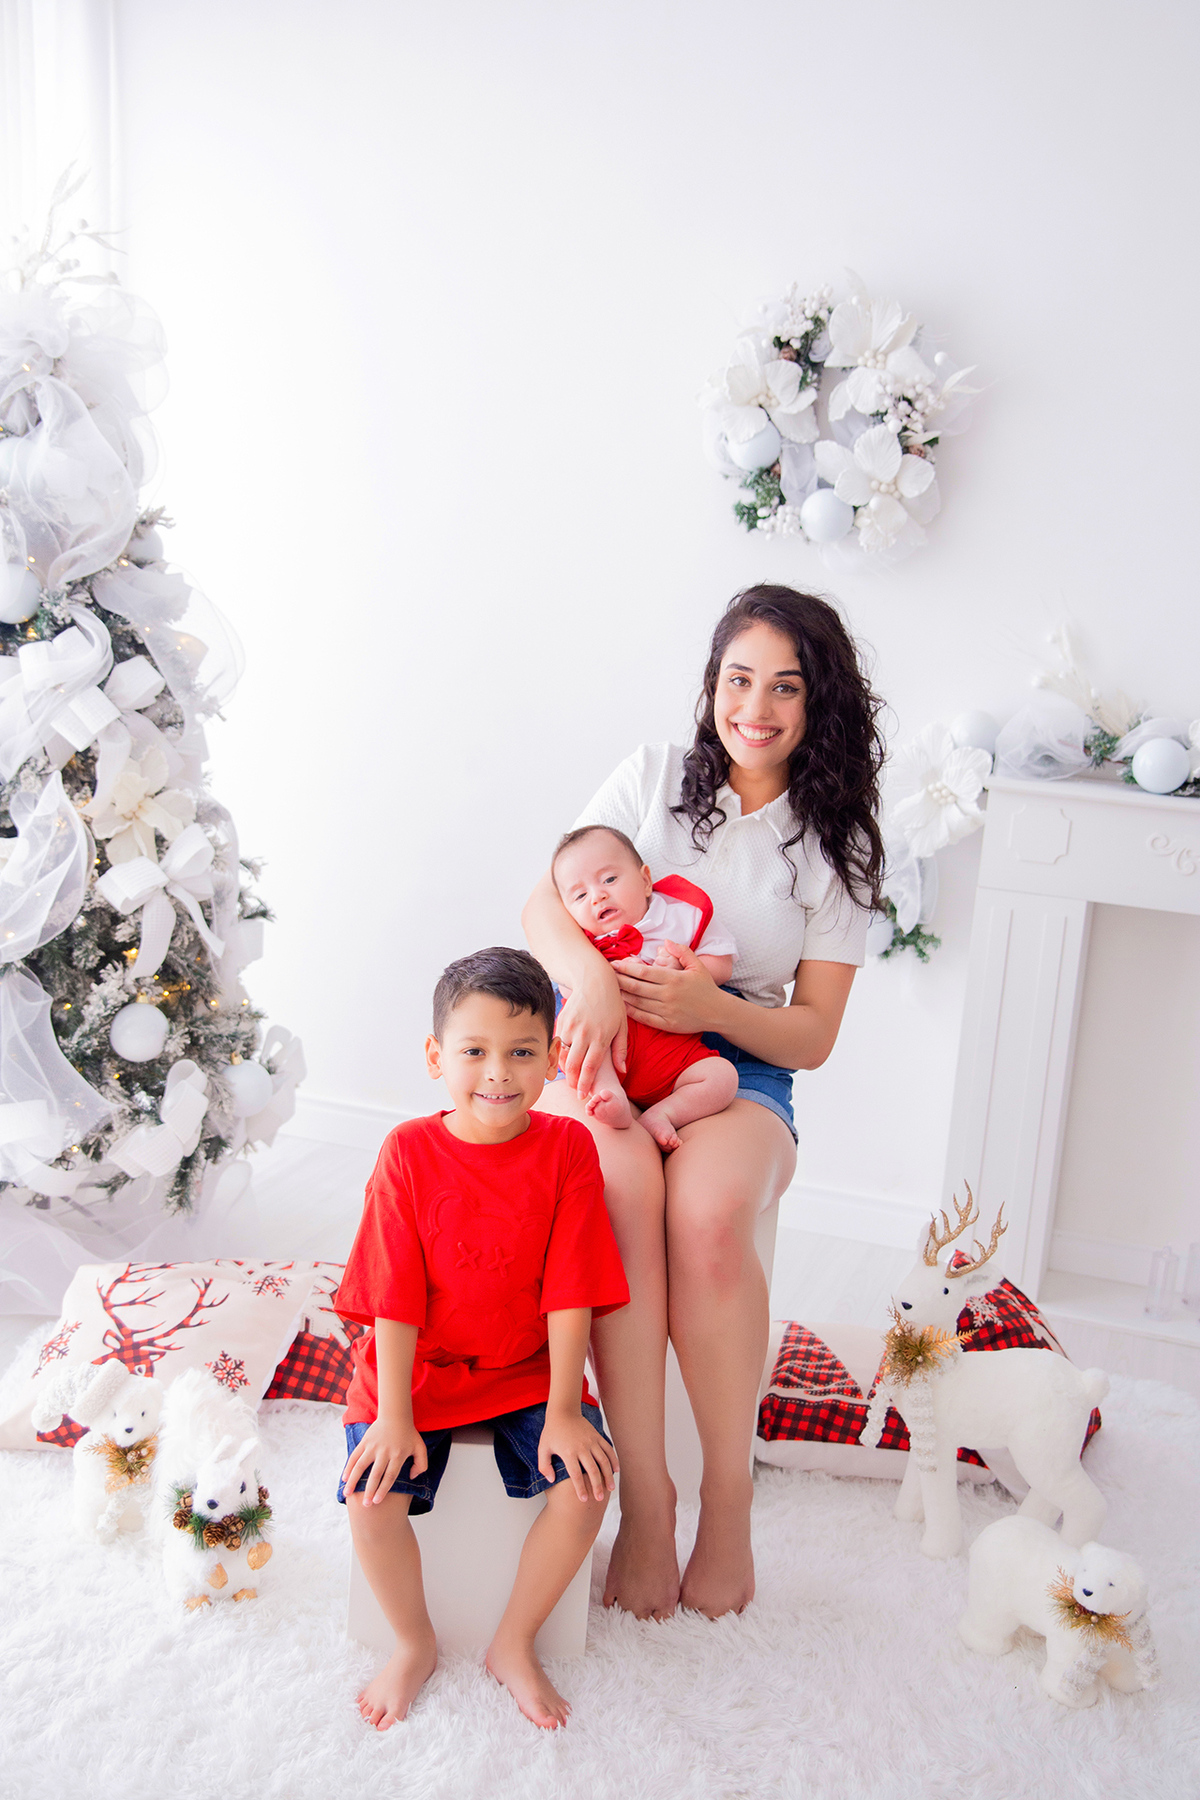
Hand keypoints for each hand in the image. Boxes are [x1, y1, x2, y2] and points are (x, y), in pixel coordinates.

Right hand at [341, 1414, 427, 1505]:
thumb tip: (411, 1477)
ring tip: (347, 1494)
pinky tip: (344, 1478)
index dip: (383, 1489)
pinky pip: (355, 1456)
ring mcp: (373, 1447)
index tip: (377, 1501)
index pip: (390, 1476)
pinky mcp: (365, 1442)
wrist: (396, 1414)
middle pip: (375, 1474)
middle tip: (365, 1505)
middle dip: (369, 1490)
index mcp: (398, 1455)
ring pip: (361, 1466)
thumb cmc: (409, 1433)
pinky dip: (349, 1467)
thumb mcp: (420, 1448)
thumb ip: (421, 1464)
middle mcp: (384, 1452)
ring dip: (353, 1481)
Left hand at [538, 1407, 618, 1501]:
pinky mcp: (597, 1436)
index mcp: (568, 1452)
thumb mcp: (543, 1448)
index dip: (580, 1488)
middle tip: (599, 1498)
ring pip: (603, 1461)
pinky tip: (616, 1470)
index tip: (583, 1499)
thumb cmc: (552, 1431)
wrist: (564, 1411)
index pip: (576, 1474)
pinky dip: (613, 1460)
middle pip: (592, 1470)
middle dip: (597, 1486)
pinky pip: (608, 1449)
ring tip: (610, 1488)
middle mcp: (582, 1447)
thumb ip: (544, 1466)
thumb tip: (551, 1480)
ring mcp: (591, 1441)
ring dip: (608, 1476)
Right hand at [556, 971, 627, 1093]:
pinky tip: (565, 1061)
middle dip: (573, 1081)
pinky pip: (558, 1044)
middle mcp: (583, 1034)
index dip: (585, 1084)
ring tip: (571, 1077)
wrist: (594, 980)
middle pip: (573, 1065)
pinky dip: (560, 1055)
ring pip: (563, 1055)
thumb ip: (621, 1050)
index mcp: (601, 1037)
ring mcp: (570, 1027)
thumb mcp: (622, 1026)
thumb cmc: (612, 1004)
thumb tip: (622, 1071)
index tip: (583, 1095)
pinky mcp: (561, 1021)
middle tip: (575, 1091)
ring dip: (565, 1069)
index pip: (590, 1067)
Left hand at [613, 942, 721, 1035]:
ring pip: (637, 1002)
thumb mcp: (697, 965)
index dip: (626, 968)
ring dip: (622, 995)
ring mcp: (666, 1011)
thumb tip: (665, 941)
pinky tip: (622, 1006)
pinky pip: (644, 1018)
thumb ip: (681, 951)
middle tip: (606, 975)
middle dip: (619, 980)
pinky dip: (630, 1011)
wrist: (719, 1012)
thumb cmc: (706, 987)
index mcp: (674, 979)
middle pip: (636, 987)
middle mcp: (668, 995)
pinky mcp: (667, 1024)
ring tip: (610, 989)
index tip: (614, 964)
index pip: (644, 972)